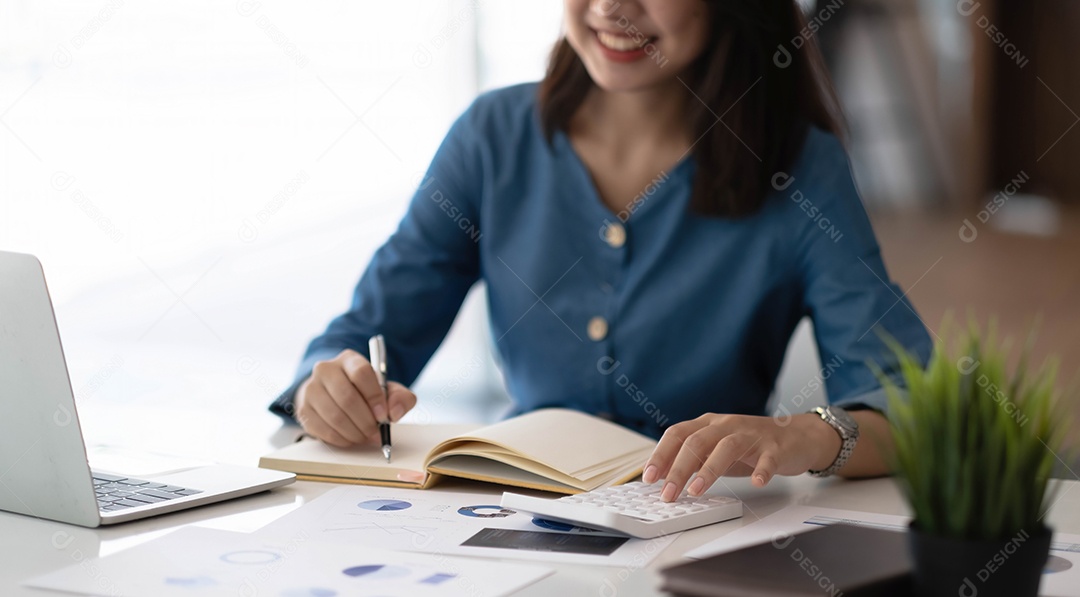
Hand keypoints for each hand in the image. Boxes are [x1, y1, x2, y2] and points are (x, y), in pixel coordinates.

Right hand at [294, 349, 416, 447]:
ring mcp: (311, 389)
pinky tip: (351, 438)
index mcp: (349, 360)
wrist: (334, 395)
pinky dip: (341, 439)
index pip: (361, 373)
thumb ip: (400, 398)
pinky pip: (324, 430)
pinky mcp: (304, 410)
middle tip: (376, 433)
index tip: (384, 415)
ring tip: (365, 436)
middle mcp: (326, 370)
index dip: (374, 397)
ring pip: (335, 416)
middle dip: (366, 421)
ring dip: (355, 433)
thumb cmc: (364, 392)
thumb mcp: (388, 390)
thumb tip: (394, 412)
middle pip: (347, 397)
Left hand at [642, 413, 840, 501]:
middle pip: (696, 442)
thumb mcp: (716, 449)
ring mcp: (752, 435)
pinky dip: (762, 470)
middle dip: (678, 469)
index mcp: (708, 425)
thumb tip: (662, 478)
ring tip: (697, 491)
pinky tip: (757, 483)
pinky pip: (768, 459)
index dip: (661, 455)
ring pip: (726, 447)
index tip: (648, 478)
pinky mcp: (776, 447)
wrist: (795, 435)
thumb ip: (693, 459)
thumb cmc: (750, 445)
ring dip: (709, 469)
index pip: (677, 434)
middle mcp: (727, 425)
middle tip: (667, 494)